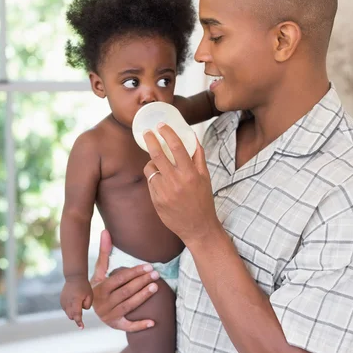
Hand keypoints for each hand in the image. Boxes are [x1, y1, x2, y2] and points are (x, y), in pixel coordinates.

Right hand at [60, 276, 92, 328]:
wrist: (74, 278)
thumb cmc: (84, 287)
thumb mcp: (90, 295)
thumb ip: (87, 305)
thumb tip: (81, 311)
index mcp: (76, 300)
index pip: (77, 314)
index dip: (79, 322)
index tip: (81, 328)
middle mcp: (68, 302)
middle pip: (72, 316)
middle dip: (77, 316)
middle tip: (81, 305)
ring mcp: (63, 301)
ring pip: (68, 313)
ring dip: (73, 312)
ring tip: (78, 301)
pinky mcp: (61, 300)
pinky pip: (66, 309)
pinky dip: (70, 309)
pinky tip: (74, 301)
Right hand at [90, 230, 159, 331]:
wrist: (89, 308)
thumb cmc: (98, 285)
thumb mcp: (98, 270)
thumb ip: (104, 252)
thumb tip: (106, 231)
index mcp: (99, 288)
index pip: (119, 279)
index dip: (134, 273)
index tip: (148, 266)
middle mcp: (103, 303)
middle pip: (126, 291)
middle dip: (141, 282)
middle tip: (156, 273)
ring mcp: (109, 315)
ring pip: (128, 305)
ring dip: (143, 296)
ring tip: (156, 287)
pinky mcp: (115, 325)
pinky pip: (128, 327)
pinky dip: (140, 325)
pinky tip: (153, 322)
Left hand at [143, 124, 220, 245]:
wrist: (198, 227)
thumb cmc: (203, 200)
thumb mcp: (205, 177)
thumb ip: (198, 156)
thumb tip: (193, 136)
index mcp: (190, 174)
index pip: (177, 147)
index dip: (167, 133)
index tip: (161, 125)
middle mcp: (176, 182)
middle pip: (157, 154)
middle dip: (150, 140)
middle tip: (147, 133)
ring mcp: (164, 192)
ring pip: (150, 168)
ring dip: (152, 162)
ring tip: (158, 164)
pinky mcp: (156, 200)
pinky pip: (150, 182)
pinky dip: (154, 178)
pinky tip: (161, 181)